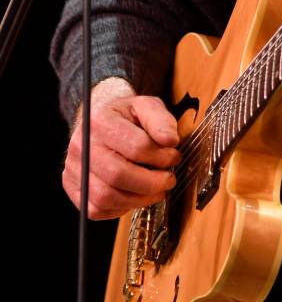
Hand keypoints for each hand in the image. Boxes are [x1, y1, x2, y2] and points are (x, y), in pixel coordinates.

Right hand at [62, 77, 181, 219]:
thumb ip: (160, 120)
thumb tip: (170, 140)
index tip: (175, 157)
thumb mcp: (146, 106)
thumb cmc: (126, 116)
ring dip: (138, 199)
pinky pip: (95, 209)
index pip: (135, 146)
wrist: (100, 121)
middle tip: (168, 180)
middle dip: (151, 183)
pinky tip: (135, 196)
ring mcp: (74, 168)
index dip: (161, 156)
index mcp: (100, 120)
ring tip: (156, 191)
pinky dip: (120, 208)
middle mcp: (81, 145)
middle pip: (118, 175)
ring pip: (106, 197)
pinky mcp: (72, 187)